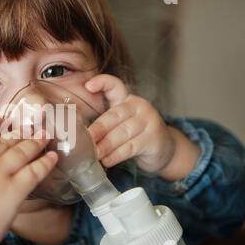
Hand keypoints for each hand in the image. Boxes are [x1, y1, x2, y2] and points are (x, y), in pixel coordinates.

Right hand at [0, 120, 57, 244]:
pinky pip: (34, 171)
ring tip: (46, 135)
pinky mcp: (13, 191)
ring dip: (36, 141)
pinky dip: (45, 162)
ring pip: (22, 151)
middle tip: (34, 127)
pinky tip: (53, 157)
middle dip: (21, 132)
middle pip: (5, 139)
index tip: (6, 119)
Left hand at [85, 74, 199, 179]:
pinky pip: (130, 147)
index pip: (115, 86)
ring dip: (105, 145)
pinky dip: (116, 155)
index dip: (102, 83)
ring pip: (122, 133)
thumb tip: (79, 133)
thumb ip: (104, 123)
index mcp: (127, 99)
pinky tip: (107, 161)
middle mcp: (139, 106)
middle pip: (114, 115)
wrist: (165, 148)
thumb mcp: (121, 123)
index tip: (88, 86)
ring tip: (94, 154)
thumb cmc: (135, 135)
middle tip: (84, 140)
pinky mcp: (153, 139)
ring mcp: (148, 121)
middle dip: (98, 129)